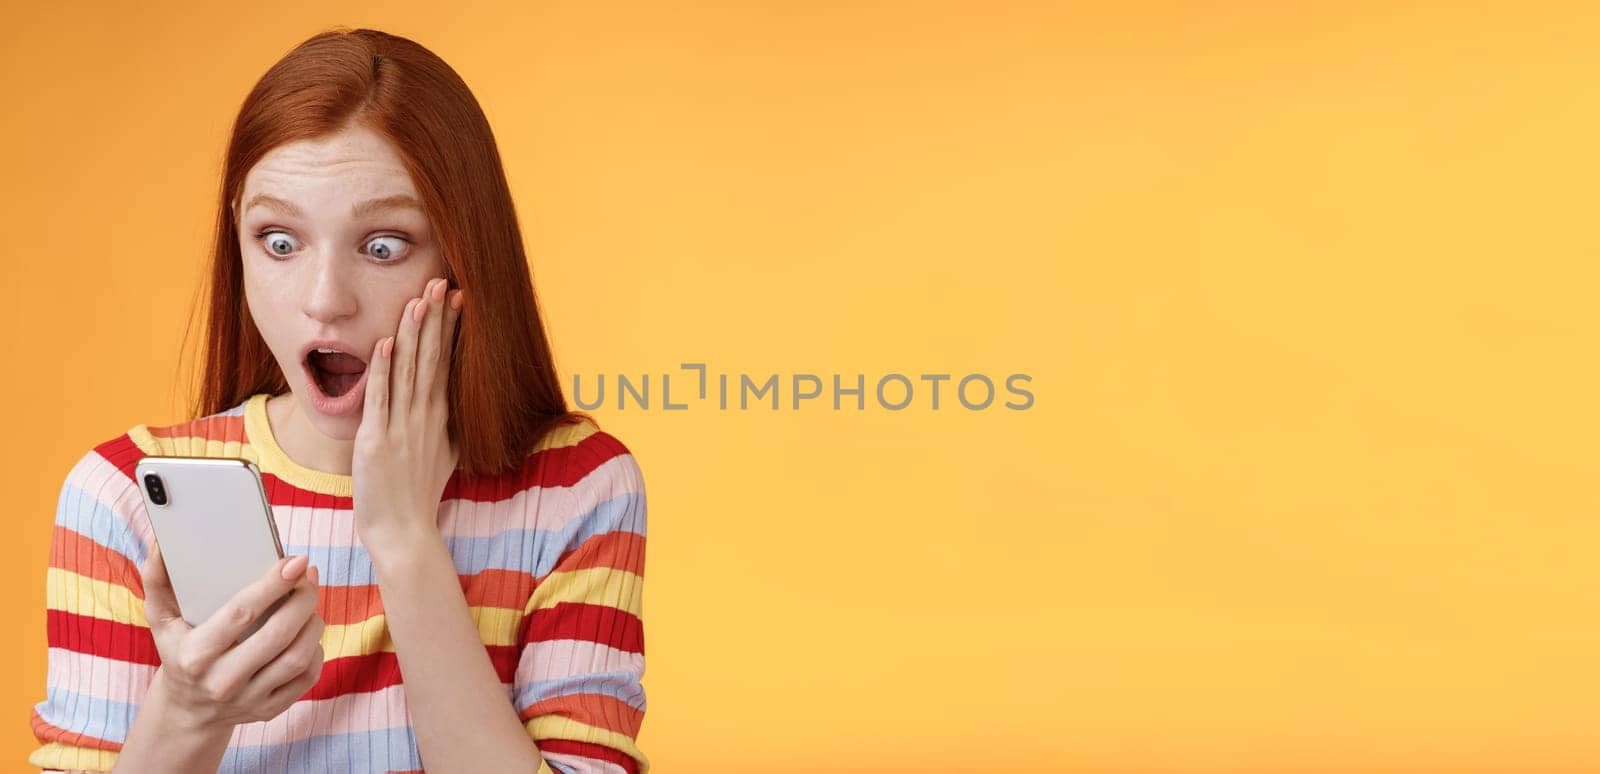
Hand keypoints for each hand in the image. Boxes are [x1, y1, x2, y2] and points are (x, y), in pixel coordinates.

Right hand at [139, 540, 324, 728]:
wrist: (188, 710)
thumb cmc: (178, 651)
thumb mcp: (161, 619)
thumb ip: (157, 579)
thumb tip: (160, 540)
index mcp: (195, 655)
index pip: (241, 614)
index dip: (273, 585)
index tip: (295, 560)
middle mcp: (222, 680)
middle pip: (278, 635)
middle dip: (303, 599)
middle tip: (310, 575)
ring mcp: (248, 699)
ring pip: (298, 657)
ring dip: (314, 622)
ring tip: (310, 600)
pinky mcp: (270, 710)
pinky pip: (307, 677)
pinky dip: (316, 650)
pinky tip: (309, 631)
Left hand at [354, 276, 462, 553]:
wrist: (404, 532)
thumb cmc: (417, 497)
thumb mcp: (441, 454)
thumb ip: (442, 425)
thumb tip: (447, 402)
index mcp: (439, 417)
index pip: (446, 362)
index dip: (449, 329)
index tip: (456, 298)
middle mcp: (425, 417)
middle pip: (431, 358)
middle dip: (435, 319)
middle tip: (441, 283)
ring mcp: (402, 428)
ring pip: (408, 371)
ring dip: (412, 334)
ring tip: (418, 300)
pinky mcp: (377, 441)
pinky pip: (380, 398)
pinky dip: (382, 370)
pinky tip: (385, 344)